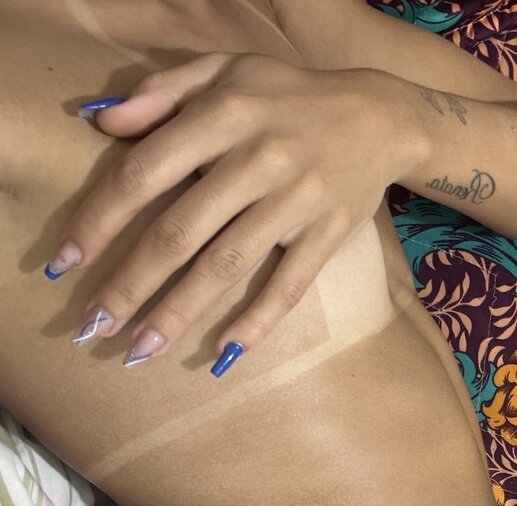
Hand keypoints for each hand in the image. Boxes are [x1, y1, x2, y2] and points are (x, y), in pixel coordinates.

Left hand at [46, 53, 411, 373]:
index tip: (66, 262)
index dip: (100, 220)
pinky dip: (257, 321)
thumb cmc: (286, 95)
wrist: (378, 115)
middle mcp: (258, 159)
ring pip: (226, 265)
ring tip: (139, 350)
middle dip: (130, 284)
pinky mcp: (327, 234)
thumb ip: (161, 92)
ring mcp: (296, 201)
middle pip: (180, 232)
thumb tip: (101, 124)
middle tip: (94, 326)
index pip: (145, 172)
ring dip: (179, 312)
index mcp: (224, 115)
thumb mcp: (223, 71)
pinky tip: (224, 353)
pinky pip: (289, 285)